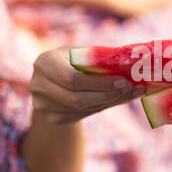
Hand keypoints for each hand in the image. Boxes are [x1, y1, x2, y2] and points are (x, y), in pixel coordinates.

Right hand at [30, 48, 145, 124]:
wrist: (55, 79)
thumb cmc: (73, 60)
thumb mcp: (82, 53)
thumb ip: (99, 59)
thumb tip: (130, 64)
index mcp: (45, 62)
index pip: (72, 78)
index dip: (99, 83)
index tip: (124, 80)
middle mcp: (38, 85)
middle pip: (77, 98)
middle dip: (109, 94)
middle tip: (133, 88)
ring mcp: (43, 105)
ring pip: (82, 109)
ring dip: (111, 101)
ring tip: (132, 92)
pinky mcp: (53, 117)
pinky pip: (83, 114)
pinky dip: (103, 106)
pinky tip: (119, 98)